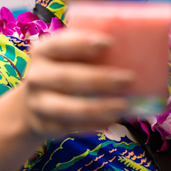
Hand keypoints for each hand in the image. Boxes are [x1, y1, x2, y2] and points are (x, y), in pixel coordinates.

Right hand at [20, 28, 134, 139]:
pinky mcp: (44, 126)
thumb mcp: (66, 55)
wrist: (31, 105)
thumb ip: (88, 50)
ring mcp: (38, 103)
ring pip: (66, 107)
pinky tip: (110, 121)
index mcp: (43, 51)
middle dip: (99, 79)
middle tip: (129, 78)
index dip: (82, 43)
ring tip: (123, 106)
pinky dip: (91, 125)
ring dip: (97, 107)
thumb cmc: (62, 71)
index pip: (59, 44)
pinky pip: (69, 128)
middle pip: (67, 77)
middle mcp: (36, 75)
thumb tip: (139, 46)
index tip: (109, 42)